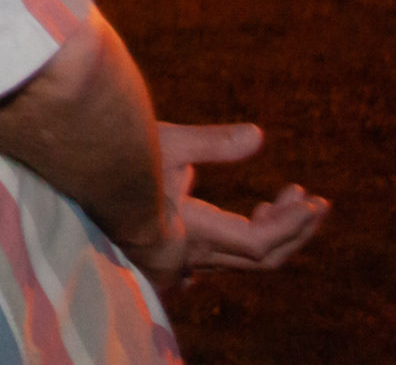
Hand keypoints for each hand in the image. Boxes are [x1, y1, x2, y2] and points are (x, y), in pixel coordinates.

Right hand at [126, 122, 329, 289]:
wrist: (78, 174)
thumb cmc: (118, 158)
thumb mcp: (166, 143)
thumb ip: (214, 143)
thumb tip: (259, 136)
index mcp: (193, 234)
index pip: (259, 242)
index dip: (291, 225)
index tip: (313, 200)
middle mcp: (193, 255)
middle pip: (262, 258)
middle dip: (295, 231)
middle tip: (317, 203)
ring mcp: (186, 256)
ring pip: (246, 258)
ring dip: (275, 231)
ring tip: (290, 198)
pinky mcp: (179, 247)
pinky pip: (227, 256)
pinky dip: (250, 237)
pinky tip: (255, 212)